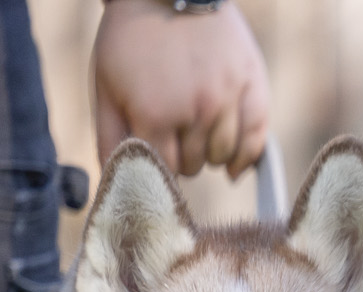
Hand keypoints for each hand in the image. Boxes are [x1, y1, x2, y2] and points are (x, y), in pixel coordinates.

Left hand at [93, 0, 270, 178]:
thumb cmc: (131, 38)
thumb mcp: (105, 85)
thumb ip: (110, 137)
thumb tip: (117, 182)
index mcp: (155, 113)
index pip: (162, 171)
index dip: (156, 164)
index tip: (154, 151)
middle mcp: (195, 111)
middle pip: (192, 166)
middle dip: (181, 154)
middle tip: (174, 131)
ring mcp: (228, 100)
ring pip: (222, 157)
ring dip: (208, 151)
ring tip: (198, 131)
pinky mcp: (253, 87)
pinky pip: (257, 140)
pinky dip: (246, 156)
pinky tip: (234, 164)